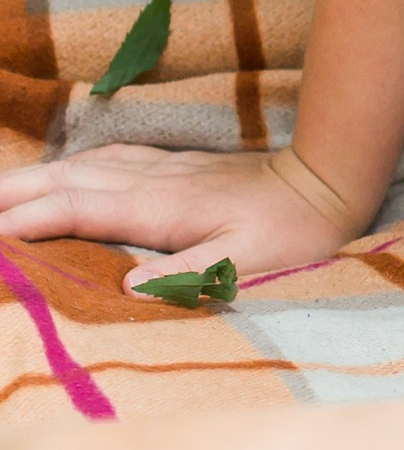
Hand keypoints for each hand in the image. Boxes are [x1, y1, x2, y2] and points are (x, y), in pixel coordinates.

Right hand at [0, 146, 357, 283]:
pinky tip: (62, 172)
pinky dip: (73, 166)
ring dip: (35, 177)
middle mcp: (153, 181)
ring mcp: (163, 170)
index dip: (28, 220)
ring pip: (83, 167)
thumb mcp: (246, 263)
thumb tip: (127, 289)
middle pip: (66, 181)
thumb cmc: (292, 232)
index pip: (76, 209)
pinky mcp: (176, 168)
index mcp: (160, 207)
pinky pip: (109, 160)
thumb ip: (187, 274)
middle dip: (13, 193)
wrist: (326, 183)